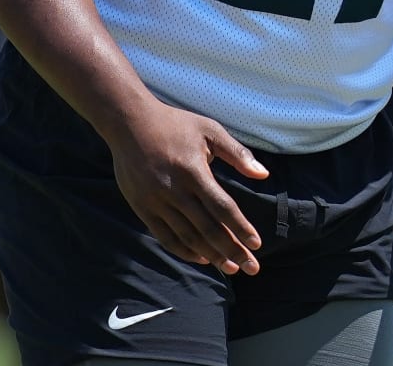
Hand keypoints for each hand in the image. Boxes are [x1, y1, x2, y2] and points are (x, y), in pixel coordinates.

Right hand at [106, 99, 269, 275]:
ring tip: (230, 267)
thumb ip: (237, 153)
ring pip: (188, 236)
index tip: (257, 244)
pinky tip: (202, 258)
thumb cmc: (175, 124)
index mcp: (193, 171)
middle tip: (251, 268)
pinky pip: (165, 236)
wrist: (129, 123)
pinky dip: (184, 250)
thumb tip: (263, 174)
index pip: (222, 207)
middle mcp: (174, 190)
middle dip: (232, 250)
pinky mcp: (142, 208)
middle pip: (208, 228)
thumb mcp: (210, 130)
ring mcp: (156, 201)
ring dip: (211, 255)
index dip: (240, 227)